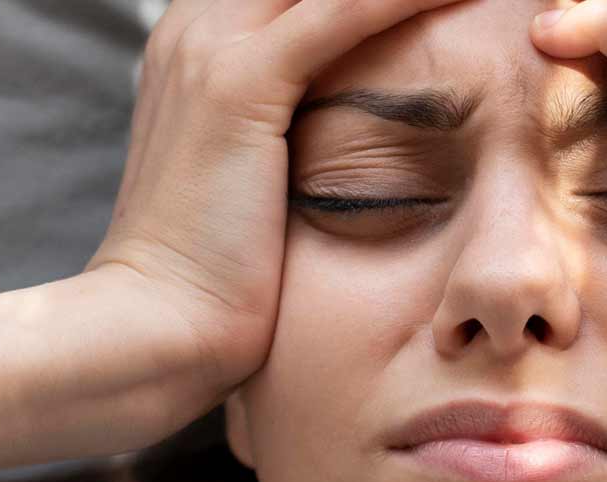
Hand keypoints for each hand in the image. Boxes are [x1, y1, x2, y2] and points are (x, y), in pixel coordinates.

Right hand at [89, 0, 466, 397]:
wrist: (158, 325)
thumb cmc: (217, 271)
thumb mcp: (257, 173)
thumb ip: (299, 125)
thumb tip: (364, 126)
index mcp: (198, 36)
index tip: (448, 2)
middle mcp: (197, 24)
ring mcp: (212, 46)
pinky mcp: (239, 84)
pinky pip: (340, 12)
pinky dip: (407, 0)